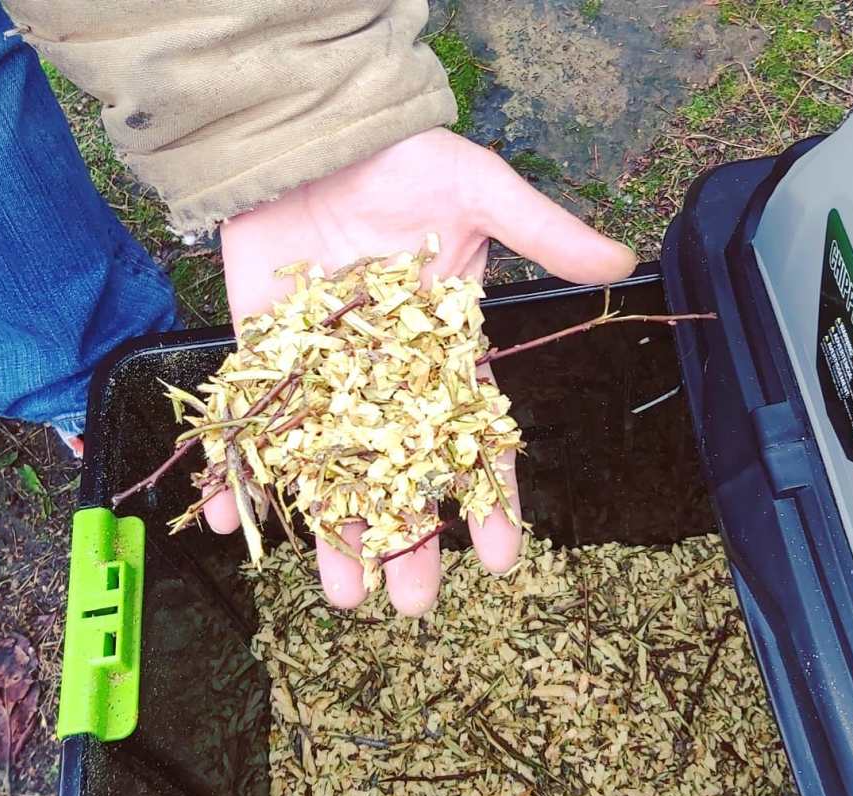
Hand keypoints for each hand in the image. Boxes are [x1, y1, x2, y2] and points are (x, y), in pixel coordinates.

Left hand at [210, 127, 635, 614]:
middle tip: (412, 603)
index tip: (501, 557)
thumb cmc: (402, 162)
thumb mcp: (478, 190)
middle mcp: (387, 387)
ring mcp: (324, 383)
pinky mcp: (265, 366)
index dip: (492, 499)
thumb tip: (618, 263)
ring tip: (340, 594)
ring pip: (332, 471)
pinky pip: (253, 430)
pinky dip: (238, 472)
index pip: (476, 443)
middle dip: (410, 540)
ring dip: (333, 532)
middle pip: (402, 477)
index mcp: (445, 359)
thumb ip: (541, 230)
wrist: (311, 134)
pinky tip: (233, 520)